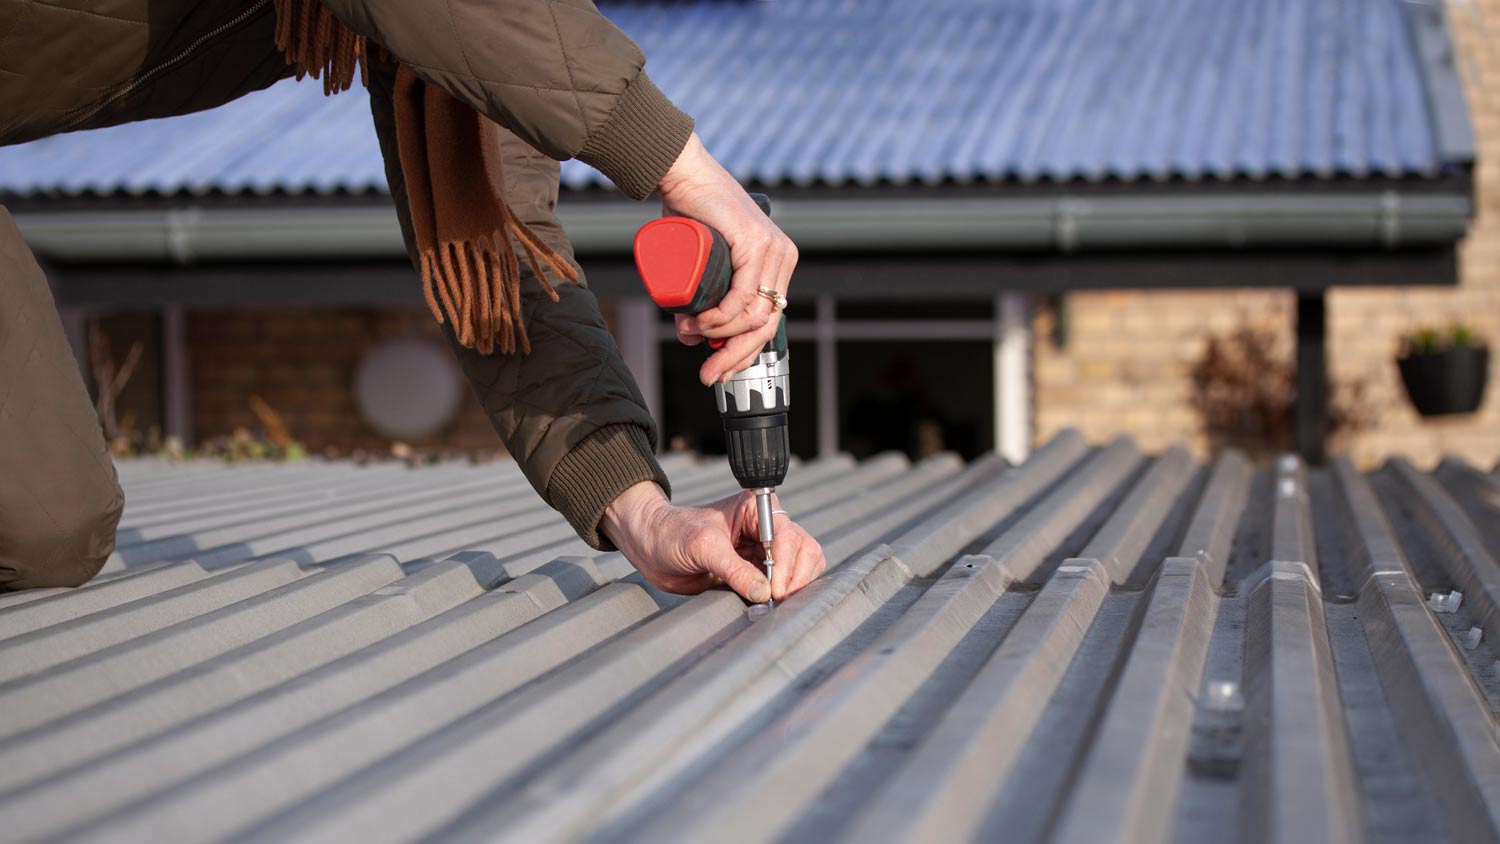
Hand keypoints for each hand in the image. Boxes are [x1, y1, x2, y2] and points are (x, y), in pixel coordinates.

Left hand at [600, 481, 825, 602]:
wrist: (651, 547)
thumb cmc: (672, 533)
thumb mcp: (703, 547)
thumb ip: (733, 569)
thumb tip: (762, 592)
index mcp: (756, 509)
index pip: (788, 535)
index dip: (785, 563)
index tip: (773, 587)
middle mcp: (765, 528)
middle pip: (804, 551)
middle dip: (795, 577)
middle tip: (777, 599)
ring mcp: (762, 552)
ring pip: (799, 569)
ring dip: (792, 588)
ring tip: (773, 604)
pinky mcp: (755, 573)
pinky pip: (781, 585)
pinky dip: (781, 597)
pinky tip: (767, 604)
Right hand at [656, 133, 797, 386]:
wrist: (685, 176)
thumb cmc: (691, 215)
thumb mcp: (705, 265)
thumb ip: (704, 296)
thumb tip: (692, 336)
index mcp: (779, 265)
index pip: (770, 322)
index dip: (744, 353)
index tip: (718, 371)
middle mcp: (783, 258)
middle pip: (766, 324)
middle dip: (734, 356)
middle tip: (708, 374)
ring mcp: (773, 249)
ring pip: (754, 313)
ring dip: (719, 333)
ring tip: (690, 331)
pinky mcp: (756, 242)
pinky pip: (743, 294)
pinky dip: (722, 315)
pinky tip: (703, 322)